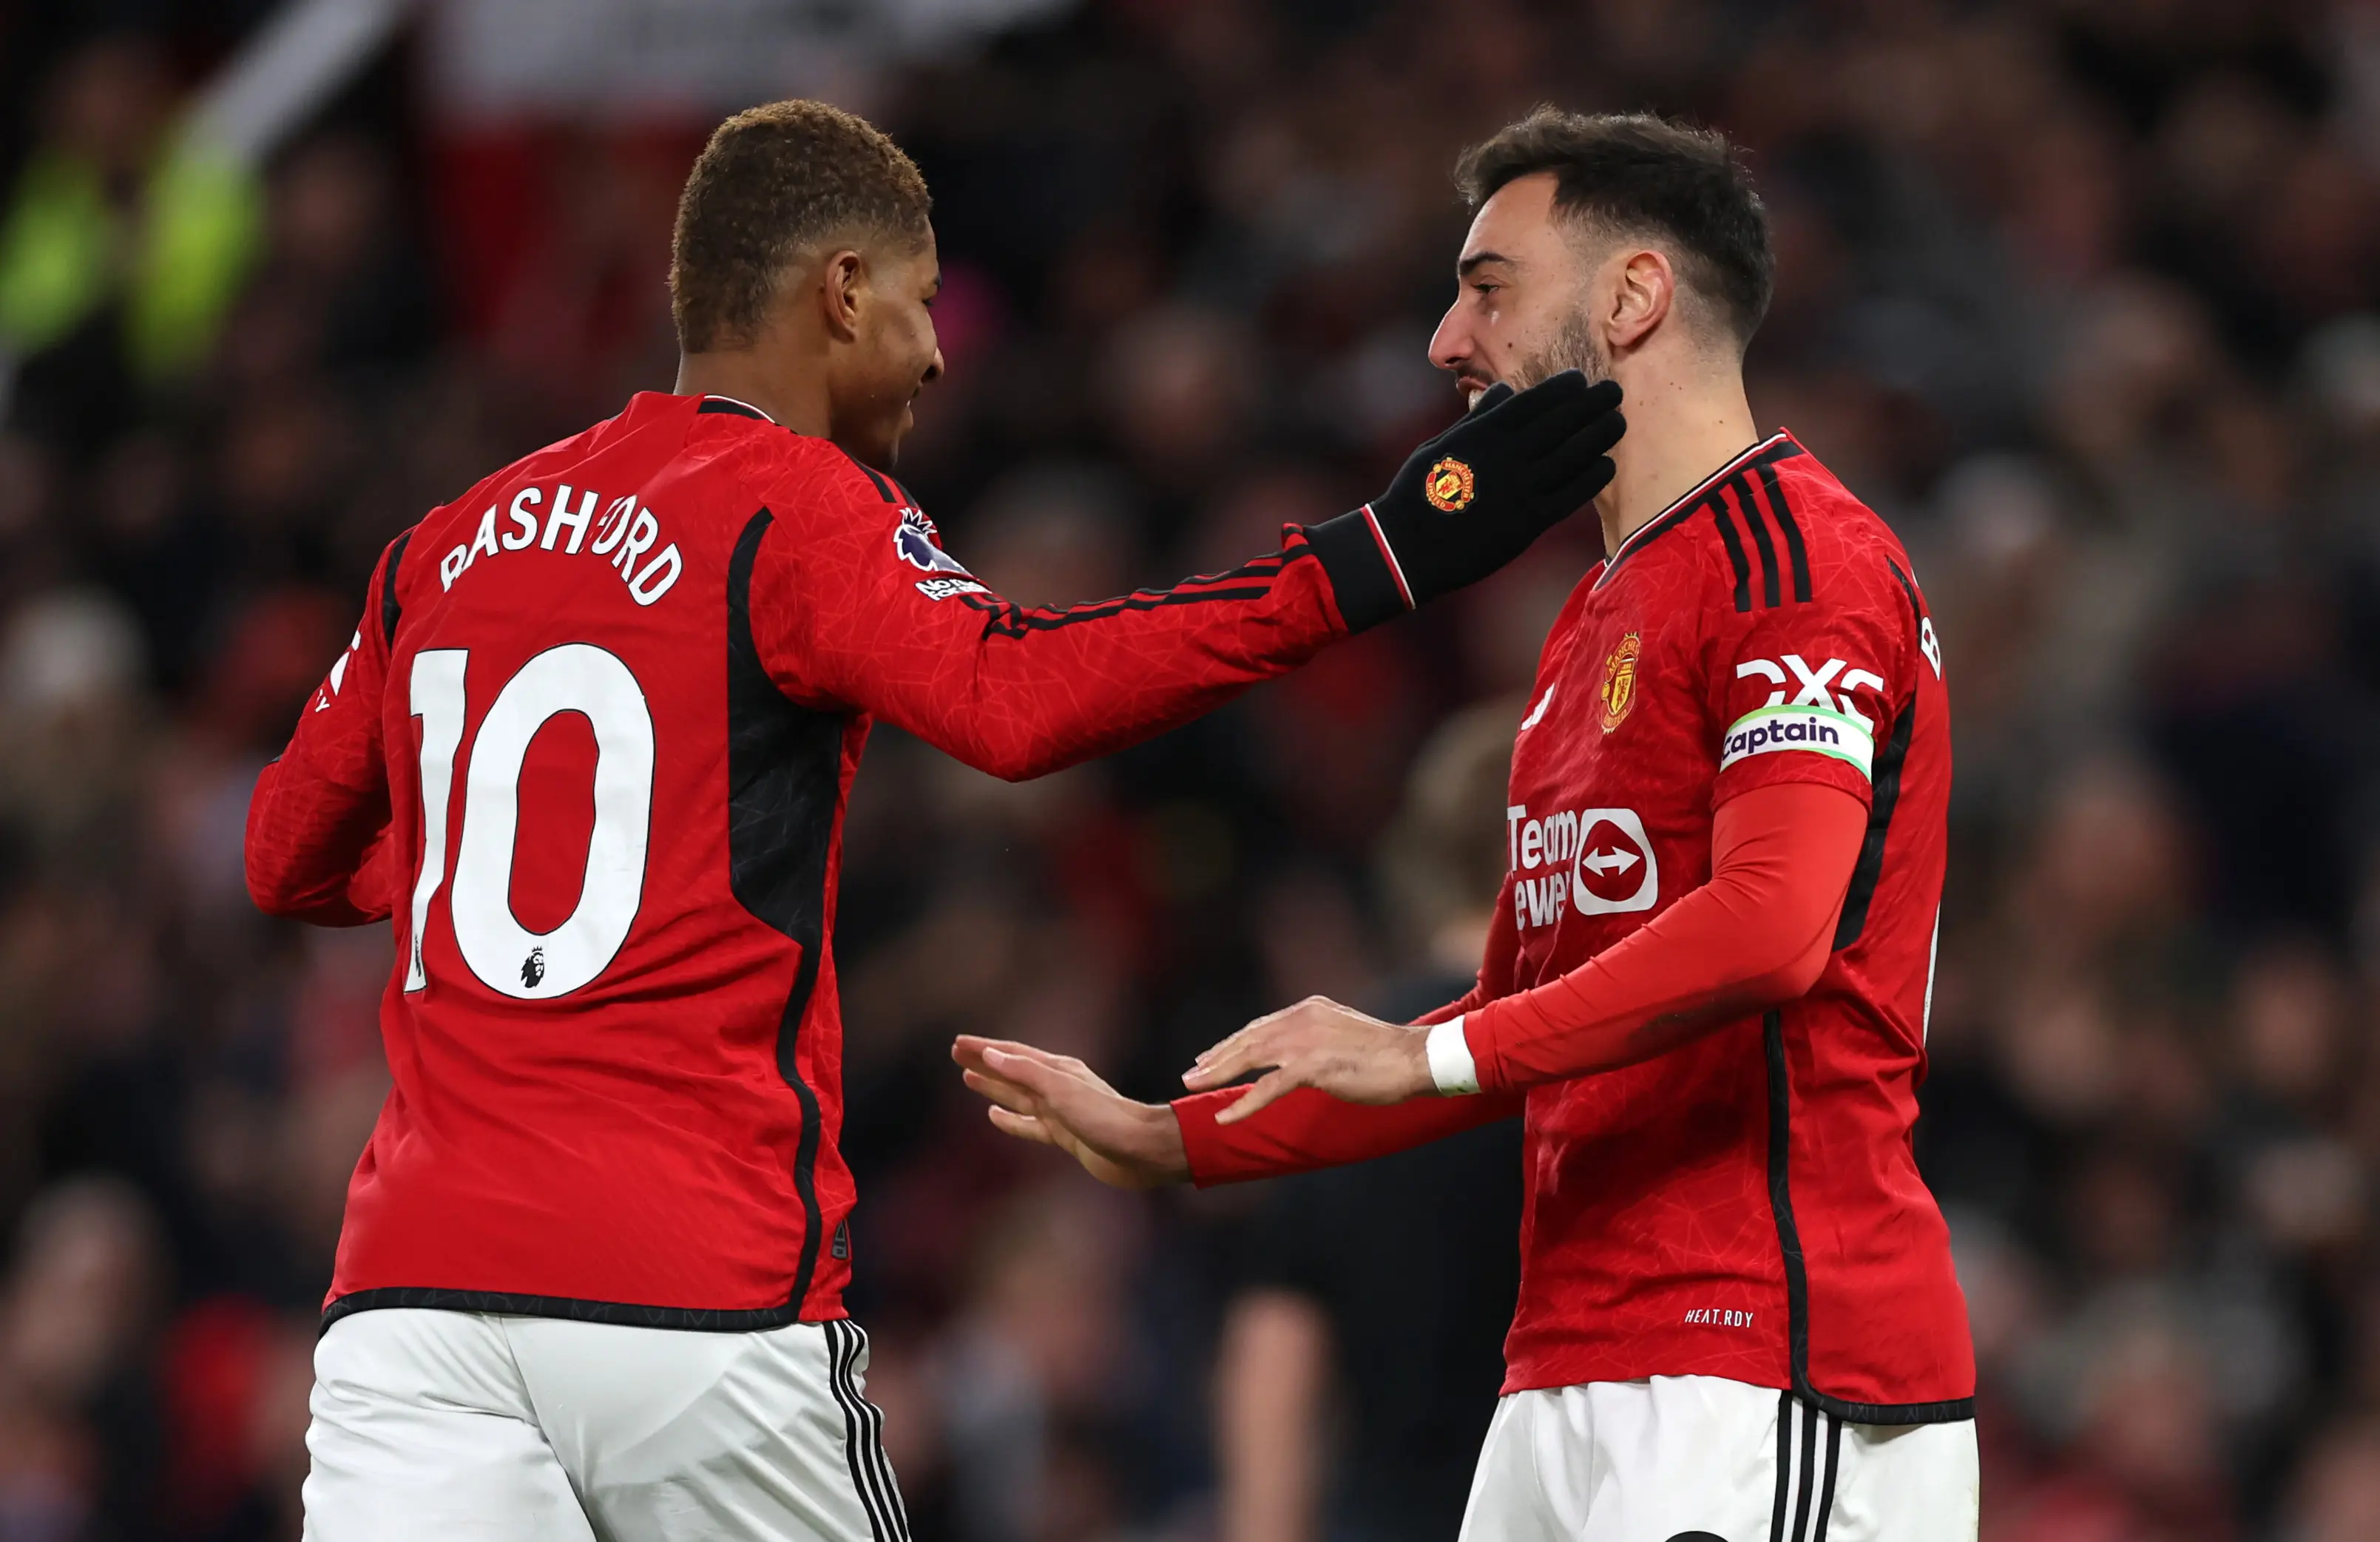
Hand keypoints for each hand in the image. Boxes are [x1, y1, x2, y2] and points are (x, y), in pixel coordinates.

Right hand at [952, 1036, 1189, 1188]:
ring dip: (993, 1086)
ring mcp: (1060, 1111)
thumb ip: (1026, 1072)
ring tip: (968, 1079)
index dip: (984, 1049)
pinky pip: (1029, 1123)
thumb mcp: (1061, 1089)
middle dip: (985, 1062)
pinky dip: (1009, 1119)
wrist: (1140, 1150)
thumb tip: (991, 1056)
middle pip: (1012, 1071)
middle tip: (957, 1054)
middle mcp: (1058, 1086)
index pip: (1012, 1055)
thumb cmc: (1105, 1117)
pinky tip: (995, 1115)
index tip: (958, 1043)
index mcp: (1058, 1069)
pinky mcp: (1065, 1135)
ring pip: (1017, 1095)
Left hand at [1179, 996, 1434, 1124]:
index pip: (1260, 1026)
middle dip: (1216, 1057)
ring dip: (1218, 1074)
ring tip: (1193, 1088)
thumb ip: (1316, 1040)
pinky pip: (1269, 1087)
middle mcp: (1302, 1018)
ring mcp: (1307, 1041)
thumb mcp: (1342, 1036)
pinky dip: (1244, 1103)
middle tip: (1190, 1074)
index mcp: (1309, 1009)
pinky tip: (1226, 1118)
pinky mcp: (1314, 1066)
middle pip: (1248, 1039)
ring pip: (1250, 1057)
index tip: (1209, 1057)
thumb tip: (1298, 1057)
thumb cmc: (1386, 1054)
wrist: (1417, 1059)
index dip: (1232, 1043)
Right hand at [1304, 372, 1623, 629]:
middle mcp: (1508, 456)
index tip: (1581, 380)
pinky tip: (1606, 463)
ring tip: (1618, 422)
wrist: (1409, 547)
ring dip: (1600, 434)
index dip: (1564, 388)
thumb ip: (1478, 418)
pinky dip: (1593, 476)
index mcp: (1484, 433)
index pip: (1535, 401)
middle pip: (1562, 422)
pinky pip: (1571, 494)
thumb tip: (1507, 390)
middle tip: (1614, 392)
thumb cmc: (1421, 490)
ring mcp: (1521, 489)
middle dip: (1592, 403)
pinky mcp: (1529, 522)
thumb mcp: (1442, 444)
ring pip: (1574, 454)